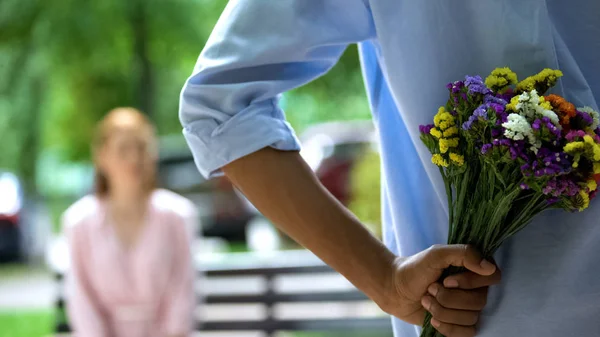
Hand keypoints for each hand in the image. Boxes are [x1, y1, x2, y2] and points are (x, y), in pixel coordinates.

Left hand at [377, 244, 500, 336]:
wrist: (395, 289)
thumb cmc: (415, 268)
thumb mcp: (436, 254)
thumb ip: (463, 253)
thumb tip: (489, 267)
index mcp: (473, 269)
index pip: (493, 277)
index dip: (470, 282)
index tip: (447, 280)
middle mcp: (474, 289)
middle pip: (479, 302)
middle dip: (448, 298)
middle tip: (431, 288)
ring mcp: (467, 308)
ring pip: (471, 319)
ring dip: (442, 310)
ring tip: (427, 300)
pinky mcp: (459, 324)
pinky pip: (467, 333)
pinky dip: (447, 327)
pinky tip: (432, 319)